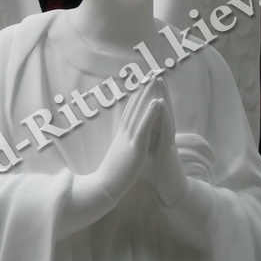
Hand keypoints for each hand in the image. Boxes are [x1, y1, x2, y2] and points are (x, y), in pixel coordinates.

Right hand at [95, 75, 163, 201]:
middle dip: (142, 89)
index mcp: (122, 136)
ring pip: (140, 112)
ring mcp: (130, 139)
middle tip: (149, 72)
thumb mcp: (117, 155)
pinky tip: (157, 101)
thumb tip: (121, 141)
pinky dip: (150, 114)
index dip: (136, 96)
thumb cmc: (110, 176)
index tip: (142, 83)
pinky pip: (144, 128)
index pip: (130, 112)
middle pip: (134, 107)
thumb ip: (121, 145)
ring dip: (147, 95)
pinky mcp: (135, 148)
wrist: (104, 188)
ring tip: (154, 80)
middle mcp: (125, 133)